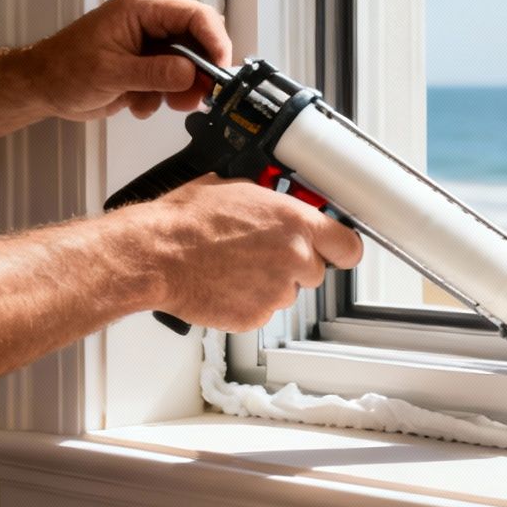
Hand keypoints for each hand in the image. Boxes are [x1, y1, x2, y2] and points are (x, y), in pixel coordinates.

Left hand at [24, 0, 234, 121]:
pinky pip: (173, 81)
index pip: (195, 16)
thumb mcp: (110, 73)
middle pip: (197, 41)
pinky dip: (163, 98)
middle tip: (197, 97)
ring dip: (181, 90)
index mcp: (141, 8)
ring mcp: (150, 45)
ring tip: (165, 104)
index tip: (221, 71)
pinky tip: (138, 103)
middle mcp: (150, 22)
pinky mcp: (147, 66)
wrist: (42, 88)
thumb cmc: (63, 70)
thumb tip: (192, 73)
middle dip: (200, 72)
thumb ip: (155, 73)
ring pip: (189, 65)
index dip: (215, 42)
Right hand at [140, 176, 364, 330]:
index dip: (341, 248)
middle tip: (262, 253)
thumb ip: (271, 204)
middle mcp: (294, 259)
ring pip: (287, 292)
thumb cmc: (187, 221)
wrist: (157, 255)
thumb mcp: (238, 190)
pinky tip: (225, 284)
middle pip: (315, 270)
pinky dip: (248, 301)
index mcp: (296, 223)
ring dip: (269, 283)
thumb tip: (276, 206)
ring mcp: (276, 292)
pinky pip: (262, 310)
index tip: (337, 249)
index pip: (348, 245)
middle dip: (294, 264)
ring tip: (234, 266)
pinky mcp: (255, 317)